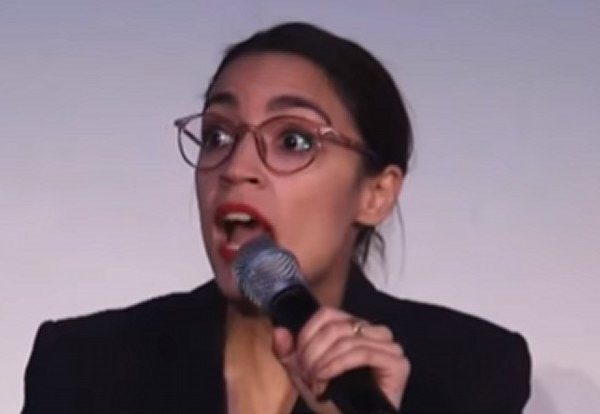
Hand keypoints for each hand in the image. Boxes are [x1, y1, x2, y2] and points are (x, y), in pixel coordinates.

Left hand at [272, 307, 409, 412]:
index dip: (307, 333)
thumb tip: (279, 330)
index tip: (297, 358)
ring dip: (324, 360)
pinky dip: (339, 364)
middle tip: (306, 373)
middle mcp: (373, 331)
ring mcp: (389, 346)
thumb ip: (288, 353)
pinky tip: (326, 377)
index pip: (327, 313)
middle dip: (313, 351)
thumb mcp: (303, 376)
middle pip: (335, 326)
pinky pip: (363, 352)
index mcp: (353, 327)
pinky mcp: (398, 362)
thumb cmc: (332, 403)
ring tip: (316, 379)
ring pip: (347, 338)